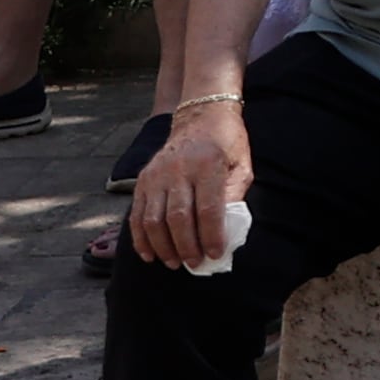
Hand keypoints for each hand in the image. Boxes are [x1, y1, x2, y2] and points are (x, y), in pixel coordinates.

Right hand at [132, 104, 250, 269]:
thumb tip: (226, 230)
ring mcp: (156, 175)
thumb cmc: (227, 143)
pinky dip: (141, 238)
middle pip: (178, 218)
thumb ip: (235, 195)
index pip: (208, 209)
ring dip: (163, 246)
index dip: (211, 235)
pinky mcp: (143, 180)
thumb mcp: (242, 164)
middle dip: (187, 246)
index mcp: (208, 165)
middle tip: (194, 264)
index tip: (215, 254)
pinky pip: (137, 215)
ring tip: (175, 262)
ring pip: (154, 220)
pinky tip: (150, 254)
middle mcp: (178, 170)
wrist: (201, 115)